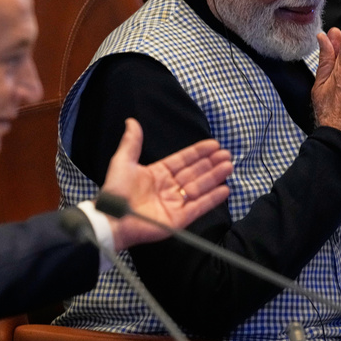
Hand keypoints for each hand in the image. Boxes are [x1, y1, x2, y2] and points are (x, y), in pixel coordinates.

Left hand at [100, 118, 231, 251]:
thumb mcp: (123, 162)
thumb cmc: (116, 190)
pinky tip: (225, 189)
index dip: (198, 152)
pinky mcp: (178, 219)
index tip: (214, 144)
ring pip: (200, 187)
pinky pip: (199, 207)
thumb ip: (131, 142)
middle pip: (195, 173)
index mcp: (158, 173)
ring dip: (214, 177)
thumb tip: (131, 121)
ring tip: (229, 166)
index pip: (183, 160)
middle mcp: (169, 188)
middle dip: (211, 164)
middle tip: (227, 154)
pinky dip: (212, 199)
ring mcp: (175, 203)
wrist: (111, 218)